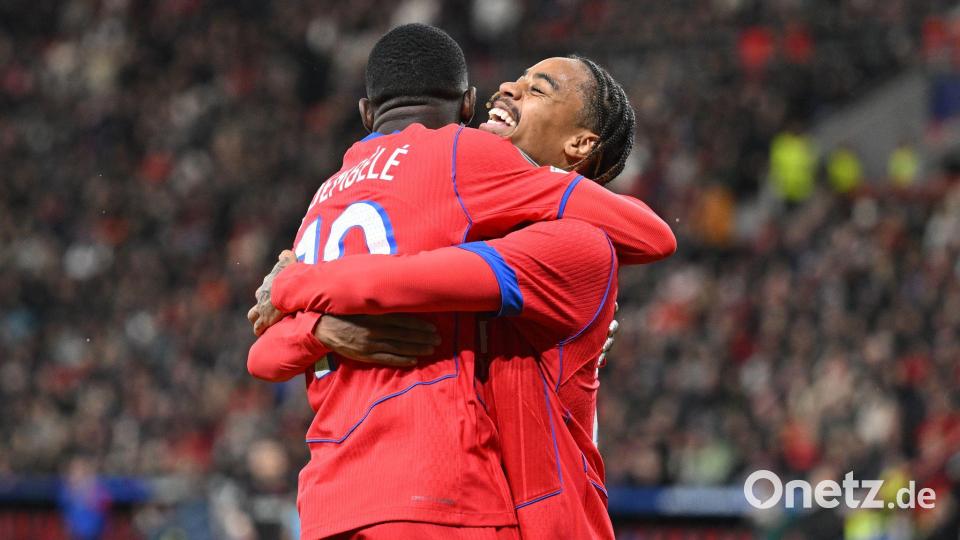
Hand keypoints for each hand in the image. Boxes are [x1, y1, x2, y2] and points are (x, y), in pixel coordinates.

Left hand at [247, 250, 296, 335]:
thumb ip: (286, 257)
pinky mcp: (264, 321)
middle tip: (271, 311)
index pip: (264, 290)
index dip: (270, 293)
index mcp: (266, 285)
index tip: (276, 297)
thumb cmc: (289, 277)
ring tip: (266, 324)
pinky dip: (262, 330)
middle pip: (257, 302)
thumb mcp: (288, 262)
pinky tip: (267, 334)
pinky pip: (259, 328)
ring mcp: (261, 310)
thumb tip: (284, 253)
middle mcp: (260, 296)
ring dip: (258, 320)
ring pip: (253, 316)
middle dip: (261, 307)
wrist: (285, 291)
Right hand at [314, 314, 440, 366]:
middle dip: (423, 338)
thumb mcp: (361, 303)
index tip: (433, 327)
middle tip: (438, 339)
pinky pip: (386, 358)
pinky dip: (401, 360)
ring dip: (416, 349)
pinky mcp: (365, 355)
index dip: (420, 325)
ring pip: (398, 347)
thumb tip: (398, 293)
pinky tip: (414, 361)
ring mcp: (370, 344)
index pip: (403, 321)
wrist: (322, 327)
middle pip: (404, 335)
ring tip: (431, 349)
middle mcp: (374, 330)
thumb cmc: (345, 312)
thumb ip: (379, 302)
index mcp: (375, 315)